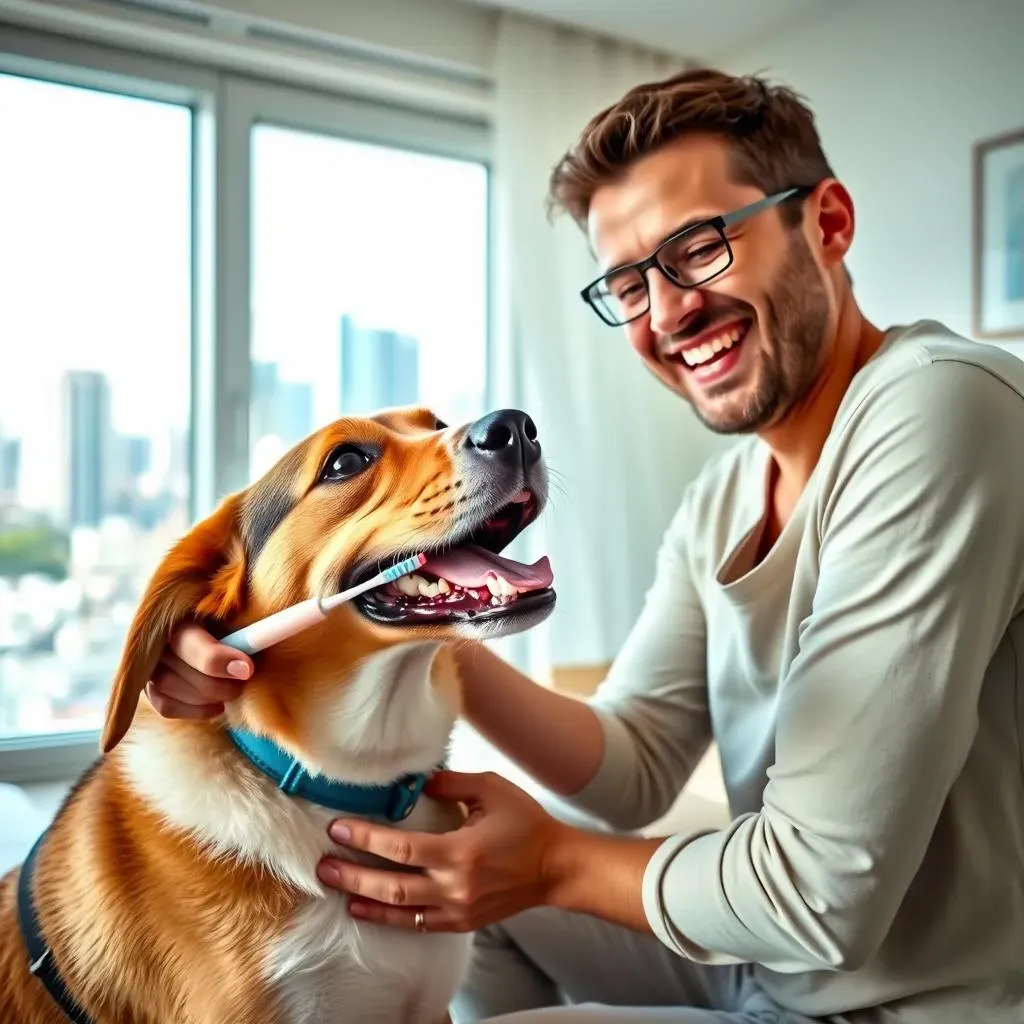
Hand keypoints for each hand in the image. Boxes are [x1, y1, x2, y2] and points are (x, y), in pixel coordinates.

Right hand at [145, 623, 253, 720]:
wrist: (211, 633)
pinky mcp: (149, 688)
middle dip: (220, 684)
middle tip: (244, 680)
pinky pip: (167, 707)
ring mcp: (148, 665)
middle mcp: (155, 640)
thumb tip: (259, 642)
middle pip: (181, 672)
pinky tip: (217, 703)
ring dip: (210, 697)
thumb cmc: (229, 623)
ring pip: (171, 690)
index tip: (247, 669)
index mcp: (177, 616)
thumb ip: (244, 630)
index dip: (218, 659)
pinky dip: (197, 710)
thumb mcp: (236, 618)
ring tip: (233, 688)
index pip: (190, 643)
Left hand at [316, 770, 571, 932]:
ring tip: (336, 889)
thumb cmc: (526, 823)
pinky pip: (419, 925)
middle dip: (352, 875)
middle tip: (323, 865)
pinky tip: (369, 910)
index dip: (366, 839)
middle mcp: (455, 886)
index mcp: (461, 852)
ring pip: (400, 911)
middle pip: (391, 885)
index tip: (338, 829)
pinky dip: (391, 919)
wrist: (555, 867)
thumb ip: (450, 784)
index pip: (400, 848)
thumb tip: (415, 784)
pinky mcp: (462, 922)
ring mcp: (458, 910)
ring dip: (364, 900)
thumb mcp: (491, 790)